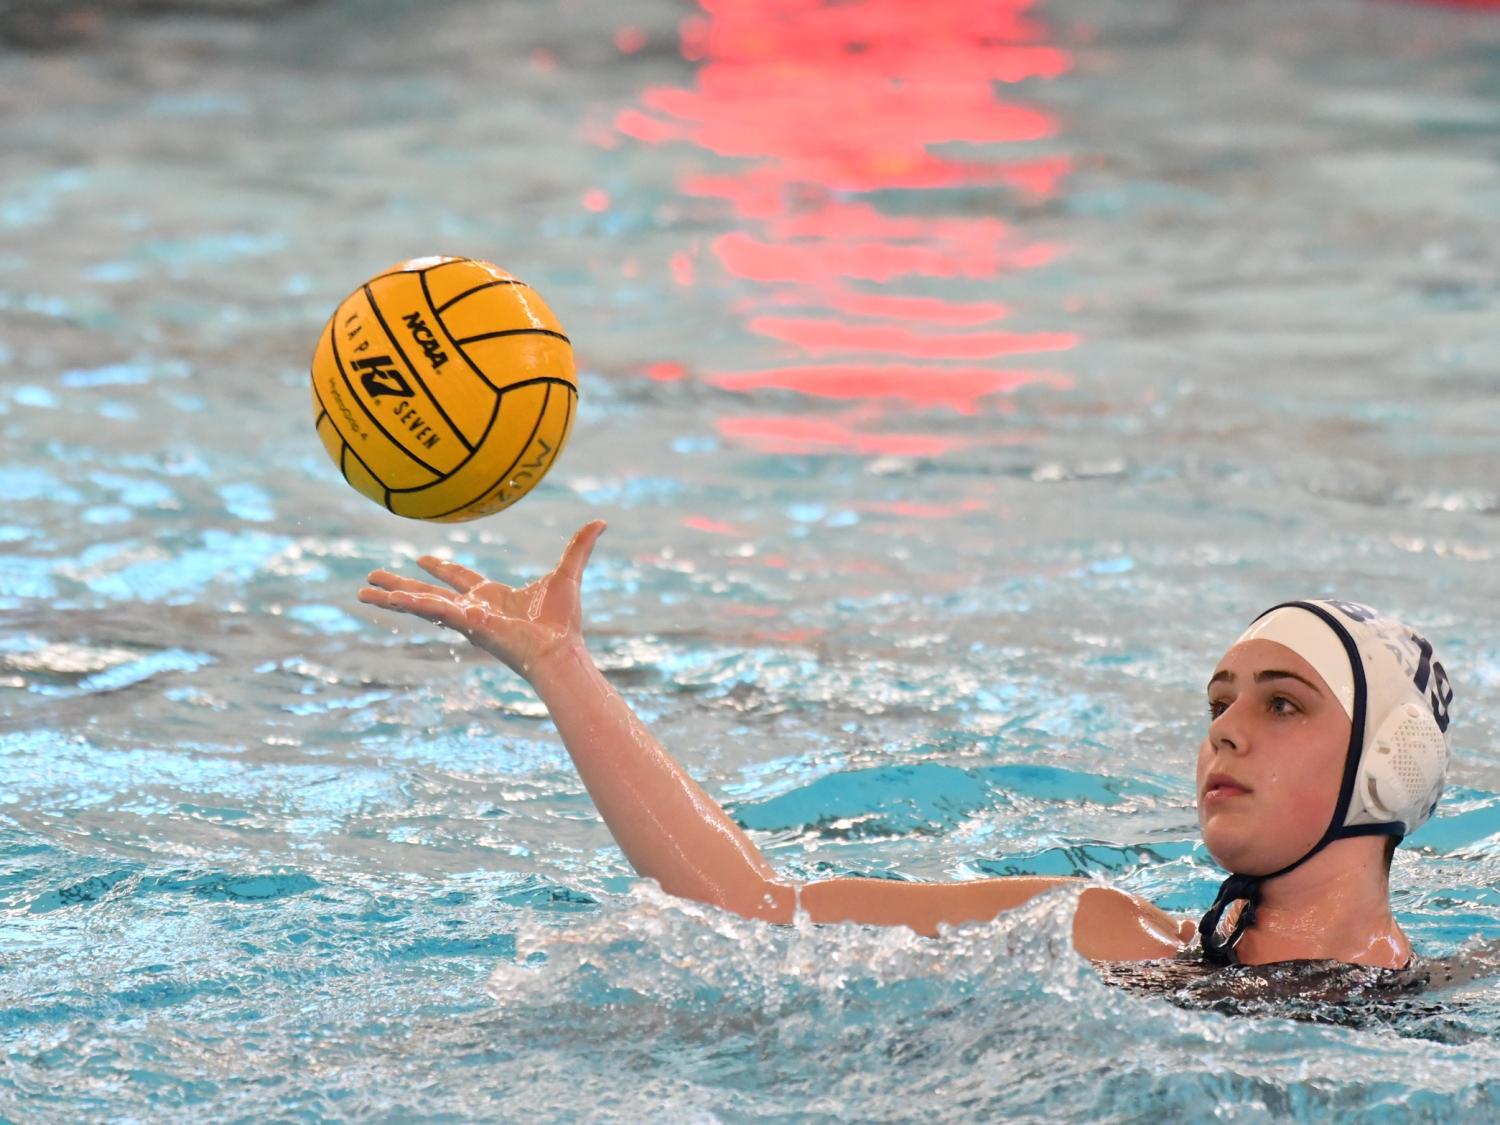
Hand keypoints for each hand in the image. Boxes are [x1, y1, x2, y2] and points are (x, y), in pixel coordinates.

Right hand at [357, 520, 605, 679]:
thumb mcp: (568, 573)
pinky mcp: (463, 624)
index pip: (461, 579)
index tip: (422, 559)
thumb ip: (580, 546)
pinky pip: (429, 610)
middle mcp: (473, 609)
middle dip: (401, 585)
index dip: (442, 568)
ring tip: (361, 592)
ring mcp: (464, 618)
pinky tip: (382, 598)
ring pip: (420, 603)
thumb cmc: (564, 622)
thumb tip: (602, 521)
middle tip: (373, 577)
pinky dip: (406, 603)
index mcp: (492, 597)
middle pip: (429, 592)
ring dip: (391, 598)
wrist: (559, 650)